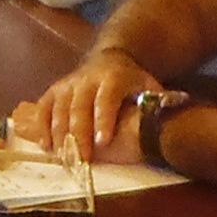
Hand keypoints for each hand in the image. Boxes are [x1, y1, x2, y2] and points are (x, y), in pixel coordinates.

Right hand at [14, 50, 160, 161]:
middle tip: (82, 158)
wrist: (111, 59)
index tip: (103, 142)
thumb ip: (159, 100)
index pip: (107, 99)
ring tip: (64, 157)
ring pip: (59, 108)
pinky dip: (43, 126)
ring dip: (59, 134)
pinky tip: (46, 146)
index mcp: (113, 78)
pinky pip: (44, 107)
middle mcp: (87, 79)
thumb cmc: (132, 82)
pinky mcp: (55, 90)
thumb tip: (174, 112)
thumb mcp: (149, 86)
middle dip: (79, 133)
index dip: (104, 119)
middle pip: (79, 106)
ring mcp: (69, 84)